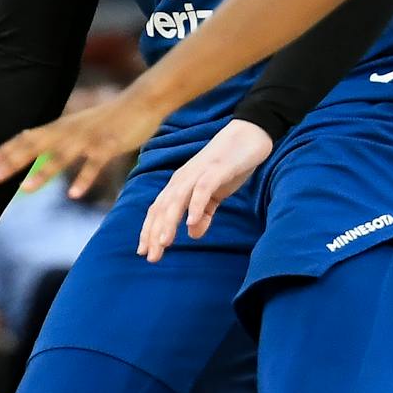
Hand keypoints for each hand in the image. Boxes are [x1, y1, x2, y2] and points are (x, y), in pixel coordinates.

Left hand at [0, 88, 166, 198]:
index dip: (4, 152)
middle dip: (12, 162)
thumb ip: (56, 135)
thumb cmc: (109, 119)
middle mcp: (70, 131)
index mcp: (61, 127)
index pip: (25, 139)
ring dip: (43, 173)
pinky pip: (94, 164)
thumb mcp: (77, 125)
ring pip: (62, 156)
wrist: (142, 102)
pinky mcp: (110, 145)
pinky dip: (84, 178)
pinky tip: (73, 193)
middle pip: (36, 146)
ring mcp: (89, 138)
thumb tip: (31, 140)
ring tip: (25, 189)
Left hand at [138, 120, 274, 262]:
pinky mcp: (216, 170)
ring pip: (177, 200)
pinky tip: (191, 223)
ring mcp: (198, 173)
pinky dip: (195, 206)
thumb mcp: (215, 194)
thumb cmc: (229, 165)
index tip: (144, 252)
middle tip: (151, 257)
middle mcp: (183, 179)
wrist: (249, 134)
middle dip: (154, 233)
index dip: (149, 231)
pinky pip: (202, 190)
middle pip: (163, 208)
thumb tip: (193, 234)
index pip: (158, 210)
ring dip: (169, 222)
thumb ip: (204, 213)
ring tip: (164, 243)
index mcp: (180, 184)